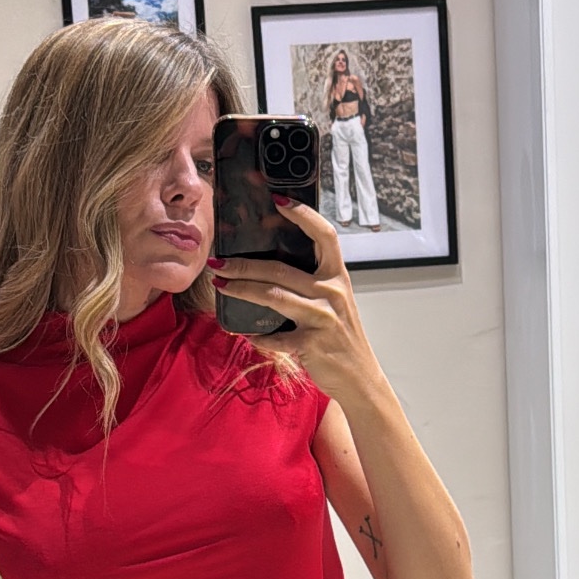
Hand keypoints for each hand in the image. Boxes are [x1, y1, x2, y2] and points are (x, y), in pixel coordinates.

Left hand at [211, 201, 386, 411]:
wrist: (359, 377)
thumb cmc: (340, 336)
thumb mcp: (334, 301)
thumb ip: (312, 281)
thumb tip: (272, 264)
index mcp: (337, 276)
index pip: (324, 235)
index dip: (303, 215)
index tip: (278, 200)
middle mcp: (331, 292)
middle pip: (281, 269)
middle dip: (244, 264)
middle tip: (218, 261)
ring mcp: (322, 318)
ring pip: (273, 296)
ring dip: (241, 289)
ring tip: (220, 284)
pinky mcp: (311, 344)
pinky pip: (275, 338)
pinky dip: (258, 337)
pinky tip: (247, 334)